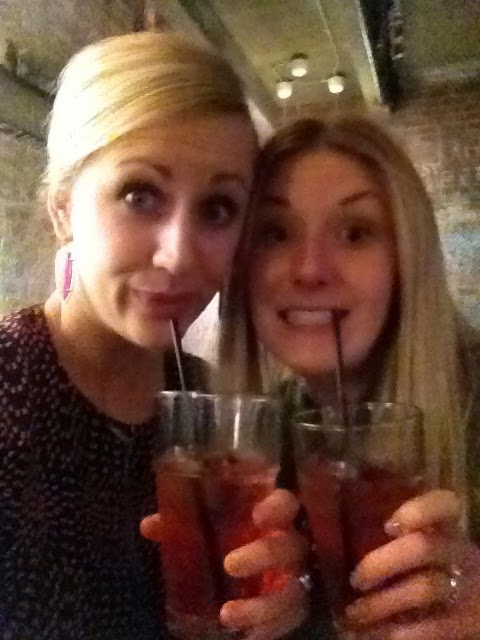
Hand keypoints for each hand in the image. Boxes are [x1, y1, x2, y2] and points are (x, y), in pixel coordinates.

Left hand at [141, 489, 308, 639]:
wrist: (241, 564)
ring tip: (227, 615)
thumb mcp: (207, 526)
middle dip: (264, 555)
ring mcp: (292, 578)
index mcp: (270, 517)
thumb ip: (182, 524)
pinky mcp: (290, 607)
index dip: (278, 508)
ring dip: (262, 606)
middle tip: (230, 565)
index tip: (257, 516)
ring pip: (293, 591)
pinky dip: (270, 630)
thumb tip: (149, 525)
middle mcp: (287, 544)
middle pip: (290, 547)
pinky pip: (289, 620)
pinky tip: (248, 637)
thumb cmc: (226, 533)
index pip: (286, 503)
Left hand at [344, 489, 479, 639]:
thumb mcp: (421, 554)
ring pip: (426, 587)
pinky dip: (402, 634)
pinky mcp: (469, 624)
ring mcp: (468, 589)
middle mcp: (460, 555)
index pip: (445, 505)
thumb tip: (340, 530)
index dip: (421, 509)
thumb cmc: (428, 576)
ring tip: (354, 614)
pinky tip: (377, 636)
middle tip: (355, 579)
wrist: (471, 613)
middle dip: (382, 562)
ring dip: (383, 603)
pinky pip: (435, 627)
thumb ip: (396, 541)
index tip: (390, 525)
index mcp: (448, 531)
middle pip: (424, 546)